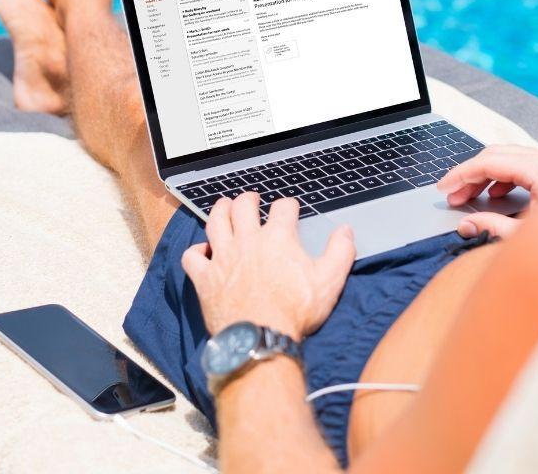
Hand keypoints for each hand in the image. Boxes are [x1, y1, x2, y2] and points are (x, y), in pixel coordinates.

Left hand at [181, 192, 355, 340]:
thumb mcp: (329, 280)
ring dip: (220, 210)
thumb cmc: (295, 311)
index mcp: (278, 237)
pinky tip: (202, 251)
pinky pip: (192, 257)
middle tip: (252, 199)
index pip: (282, 208)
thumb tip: (345, 231)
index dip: (288, 205)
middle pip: (243, 207)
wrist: (260, 337)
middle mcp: (247, 240)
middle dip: (249, 199)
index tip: (290, 208)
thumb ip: (340, 251)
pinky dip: (195, 251)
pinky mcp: (205, 278)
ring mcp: (223, 258)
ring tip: (224, 206)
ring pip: (215, 222)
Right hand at [436, 145, 537, 238]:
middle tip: (453, 197)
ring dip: (486, 175)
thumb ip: (493, 227)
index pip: (489, 162)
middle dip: (470, 174)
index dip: (461, 175)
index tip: (444, 189)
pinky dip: (504, 176)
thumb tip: (466, 224)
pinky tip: (496, 196)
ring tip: (469, 198)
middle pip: (496, 155)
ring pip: (509, 157)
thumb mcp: (529, 238)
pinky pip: (524, 164)